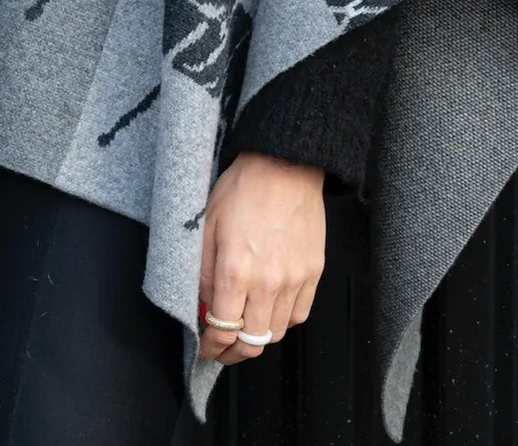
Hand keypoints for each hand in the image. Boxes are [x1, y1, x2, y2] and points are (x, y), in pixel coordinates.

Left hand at [196, 150, 324, 365]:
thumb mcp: (207, 223)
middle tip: (222, 350)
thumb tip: (203, 302)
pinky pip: (300, 314)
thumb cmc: (244, 187)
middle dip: (233, 353)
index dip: (212, 346)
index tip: (206, 348)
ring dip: (258, 338)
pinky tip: (271, 310)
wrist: (284, 165)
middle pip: (252, 342)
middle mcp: (268, 282)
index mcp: (236, 270)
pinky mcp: (313, 273)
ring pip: (277, 333)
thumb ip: (204, 270)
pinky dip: (284, 320)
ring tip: (246, 330)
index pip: (223, 329)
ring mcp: (295, 280)